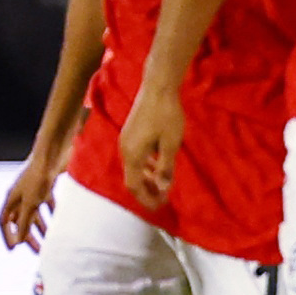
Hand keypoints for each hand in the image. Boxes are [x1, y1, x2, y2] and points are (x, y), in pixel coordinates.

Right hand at [0, 150, 59, 248]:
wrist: (53, 153)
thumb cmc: (39, 176)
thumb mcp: (31, 203)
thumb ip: (26, 222)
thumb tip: (19, 241)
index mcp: (11, 198)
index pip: (4, 221)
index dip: (7, 235)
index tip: (13, 249)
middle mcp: (20, 195)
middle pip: (22, 219)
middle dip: (29, 236)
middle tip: (39, 252)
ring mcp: (33, 190)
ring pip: (36, 213)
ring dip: (43, 227)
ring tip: (52, 241)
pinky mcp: (47, 185)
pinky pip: (48, 204)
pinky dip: (53, 214)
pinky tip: (61, 222)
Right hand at [119, 81, 182, 207]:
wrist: (158, 88)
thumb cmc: (167, 115)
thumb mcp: (170, 144)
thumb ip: (165, 167)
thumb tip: (163, 188)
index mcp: (132, 154)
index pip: (133, 186)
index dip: (146, 198)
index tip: (160, 206)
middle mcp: (125, 149)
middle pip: (132, 178)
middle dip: (147, 191)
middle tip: (163, 199)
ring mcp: (126, 140)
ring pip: (134, 167)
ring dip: (146, 179)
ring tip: (162, 186)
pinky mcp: (131, 133)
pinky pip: (136, 156)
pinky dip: (146, 166)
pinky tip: (158, 167)